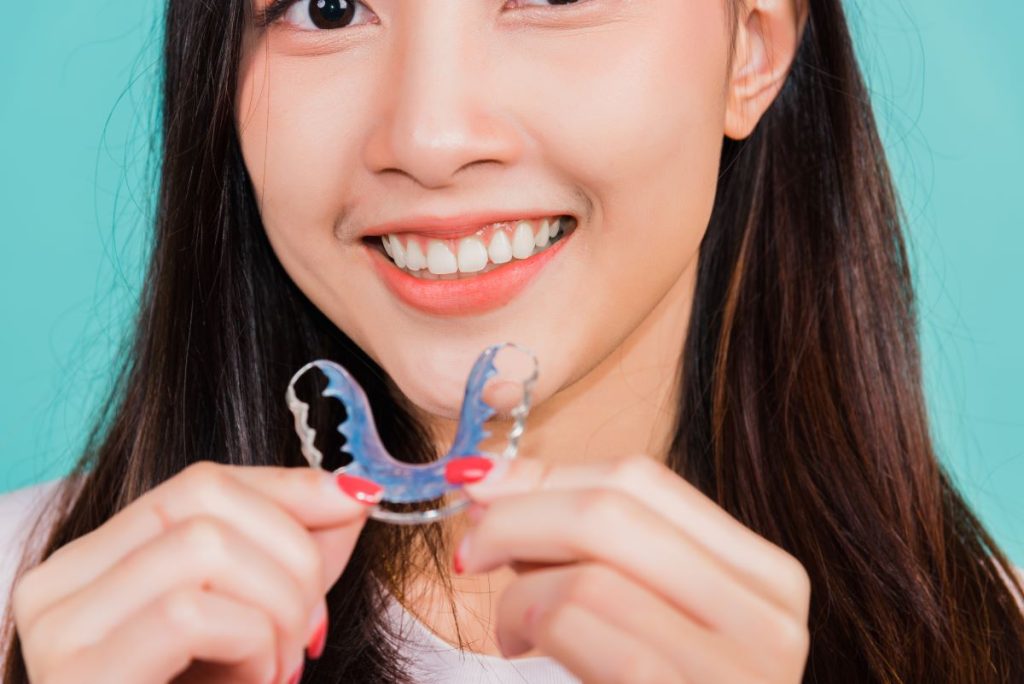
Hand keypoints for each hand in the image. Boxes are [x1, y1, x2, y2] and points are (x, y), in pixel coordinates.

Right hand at [12, 461, 382, 683]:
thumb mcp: (260, 614)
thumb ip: (297, 550)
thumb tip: (352, 489)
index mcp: (98, 561)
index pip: (200, 482)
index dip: (289, 489)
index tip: (357, 504)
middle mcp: (60, 583)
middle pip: (201, 497)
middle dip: (291, 552)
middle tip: (311, 627)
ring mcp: (58, 627)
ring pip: (203, 547)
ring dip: (277, 606)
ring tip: (280, 666)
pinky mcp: (80, 673)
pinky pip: (189, 614)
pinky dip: (250, 644)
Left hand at [455, 455, 810, 682]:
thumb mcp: (640, 611)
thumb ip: (590, 546)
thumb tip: (496, 480)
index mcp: (765, 577)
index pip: (643, 481)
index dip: (547, 474)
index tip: (484, 486)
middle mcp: (771, 617)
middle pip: (614, 510)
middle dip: (517, 515)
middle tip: (471, 546)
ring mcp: (743, 671)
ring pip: (589, 571)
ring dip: (519, 587)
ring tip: (511, 622)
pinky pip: (581, 623)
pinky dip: (527, 618)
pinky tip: (517, 641)